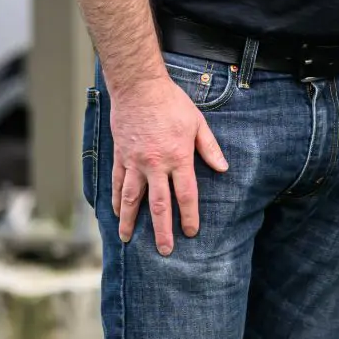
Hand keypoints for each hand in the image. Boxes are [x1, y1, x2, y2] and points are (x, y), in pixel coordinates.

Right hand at [110, 74, 228, 255]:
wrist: (139, 87)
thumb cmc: (172, 103)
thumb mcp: (197, 123)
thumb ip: (209, 148)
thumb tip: (223, 168)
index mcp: (178, 158)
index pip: (185, 195)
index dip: (189, 216)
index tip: (191, 232)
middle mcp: (155, 165)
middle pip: (159, 204)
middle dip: (162, 230)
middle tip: (164, 251)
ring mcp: (135, 162)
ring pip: (132, 198)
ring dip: (130, 221)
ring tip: (128, 239)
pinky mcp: (120, 156)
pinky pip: (117, 183)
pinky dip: (115, 199)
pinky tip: (115, 212)